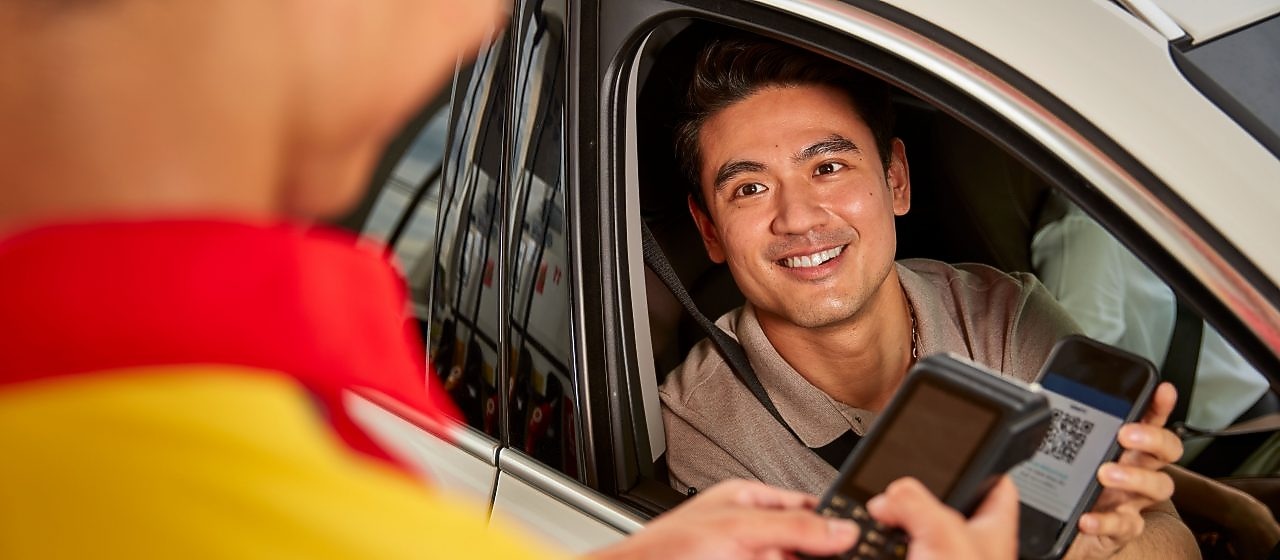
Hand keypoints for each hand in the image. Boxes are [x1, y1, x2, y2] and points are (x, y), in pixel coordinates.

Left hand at [590, 479, 857, 559]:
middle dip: (821, 553)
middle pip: (804, 544)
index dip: (834, 521)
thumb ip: (792, 526)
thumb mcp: (739, 529)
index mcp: (747, 502)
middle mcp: (749, 533)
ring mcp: (746, 559)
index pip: (805, 507)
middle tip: (849, 557)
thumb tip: (842, 528)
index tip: (860, 538)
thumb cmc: (667, 551)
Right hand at [866, 476, 1018, 559]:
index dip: (984, 463)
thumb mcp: (943, 534)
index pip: (997, 485)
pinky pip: (895, 554)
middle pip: (944, 506)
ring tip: (874, 513)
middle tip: (897, 482)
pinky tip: (864, 546)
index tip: (967, 446)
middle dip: (917, 495)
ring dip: (891, 525)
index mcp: (991, 530)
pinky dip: (877, 549)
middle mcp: (967, 548)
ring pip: (914, 533)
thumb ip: (915, 502)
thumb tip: (888, 496)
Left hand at [1065, 382, 1181, 559]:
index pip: (1150, 422)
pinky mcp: (1119, 529)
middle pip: (1166, 452)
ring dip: (1135, 477)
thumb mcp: (1064, 452)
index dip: (1160, 406)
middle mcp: (1133, 472)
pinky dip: (1106, 521)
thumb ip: (1062, 427)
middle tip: (1126, 434)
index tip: (1162, 390)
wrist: (1058, 532)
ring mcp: (1129, 501)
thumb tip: (1039, 393)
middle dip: (1153, 438)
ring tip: (1106, 473)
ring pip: (1158, 487)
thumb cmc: (1065, 487)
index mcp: (1122, 449)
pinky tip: (1087, 517)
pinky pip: (1124, 525)